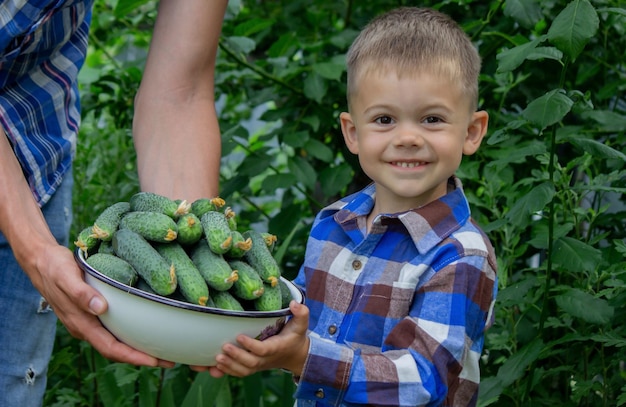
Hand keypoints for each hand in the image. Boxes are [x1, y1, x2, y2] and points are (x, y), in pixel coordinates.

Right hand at [34, 244, 173, 367]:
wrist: (41, 261)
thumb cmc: (55, 267)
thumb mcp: (67, 276)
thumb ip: (81, 293)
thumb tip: (101, 308)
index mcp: (81, 323)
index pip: (110, 347)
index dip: (132, 356)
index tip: (154, 360)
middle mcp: (85, 327)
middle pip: (116, 350)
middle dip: (141, 357)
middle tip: (169, 360)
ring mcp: (88, 321)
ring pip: (115, 341)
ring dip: (137, 348)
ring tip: (162, 349)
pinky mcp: (92, 313)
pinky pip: (113, 329)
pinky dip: (129, 334)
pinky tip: (144, 329)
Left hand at [208, 300, 309, 377]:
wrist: (294, 355)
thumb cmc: (295, 336)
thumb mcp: (301, 324)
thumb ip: (301, 313)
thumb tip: (294, 303)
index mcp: (276, 347)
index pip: (263, 349)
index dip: (251, 345)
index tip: (239, 336)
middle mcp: (266, 359)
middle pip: (250, 363)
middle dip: (236, 357)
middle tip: (223, 347)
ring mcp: (258, 365)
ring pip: (243, 371)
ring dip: (229, 366)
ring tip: (216, 358)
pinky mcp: (252, 367)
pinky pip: (239, 373)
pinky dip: (226, 372)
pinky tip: (213, 367)